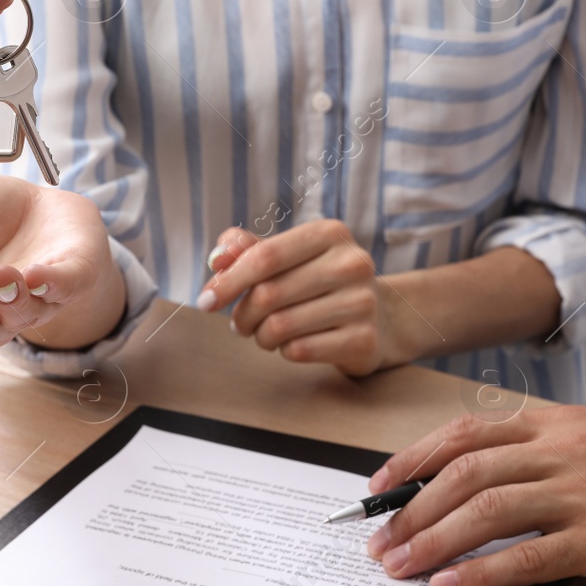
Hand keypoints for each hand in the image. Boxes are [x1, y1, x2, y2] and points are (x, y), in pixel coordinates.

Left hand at [195, 220, 414, 375]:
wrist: (379, 318)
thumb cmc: (321, 283)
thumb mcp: (290, 258)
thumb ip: (250, 250)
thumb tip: (218, 258)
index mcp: (330, 234)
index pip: (265, 256)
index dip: (229, 280)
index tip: (205, 300)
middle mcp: (351, 263)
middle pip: (269, 293)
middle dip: (243, 314)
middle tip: (240, 323)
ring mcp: (362, 302)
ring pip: (281, 326)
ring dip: (261, 336)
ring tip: (265, 334)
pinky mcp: (364, 339)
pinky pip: (300, 350)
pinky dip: (285, 351)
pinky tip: (292, 344)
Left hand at [364, 408, 585, 585]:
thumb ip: (542, 451)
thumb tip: (471, 479)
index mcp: (561, 422)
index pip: (465, 433)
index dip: (411, 459)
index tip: (378, 488)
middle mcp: (568, 448)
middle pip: (465, 471)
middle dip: (410, 507)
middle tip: (379, 541)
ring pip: (487, 509)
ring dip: (432, 539)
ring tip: (401, 565)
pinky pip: (529, 555)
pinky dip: (481, 572)